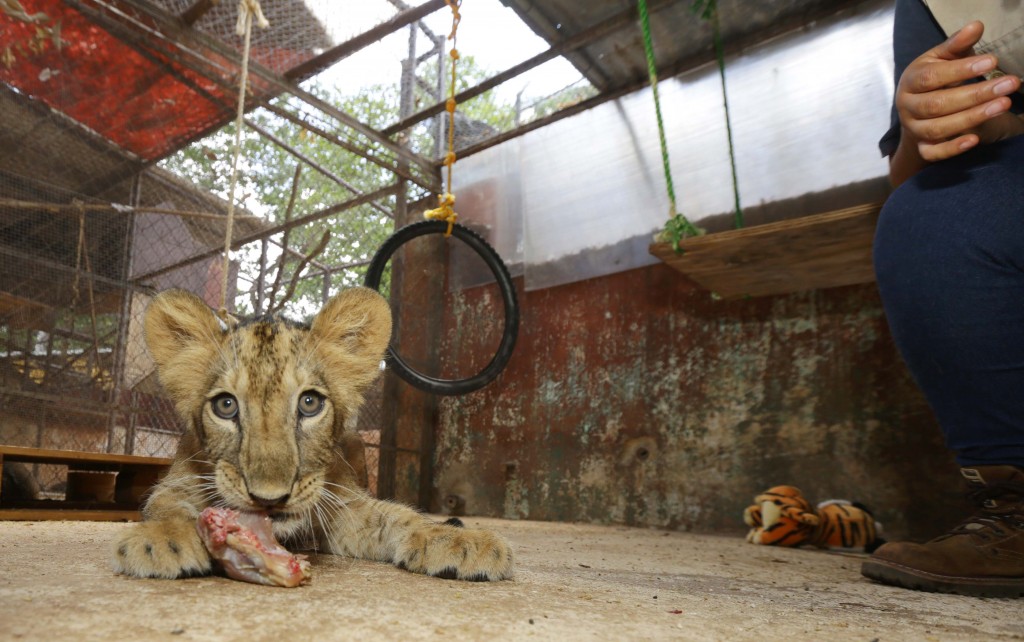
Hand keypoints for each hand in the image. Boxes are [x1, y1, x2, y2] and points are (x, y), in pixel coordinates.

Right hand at [896, 21, 1020, 161]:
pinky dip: (953, 148)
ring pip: (939, 128)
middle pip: (937, 104)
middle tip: (1009, 84)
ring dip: (973, 117)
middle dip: (975, 94)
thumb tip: (976, 26)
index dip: (960, 70)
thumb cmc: (934, 80)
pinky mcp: (922, 148)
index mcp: (910, 81)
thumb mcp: (941, 59)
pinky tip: (975, 139)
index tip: (991, 61)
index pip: (932, 77)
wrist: (916, 112)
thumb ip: (957, 45)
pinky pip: (934, 153)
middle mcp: (908, 107)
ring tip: (1003, 104)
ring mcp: (914, 129)